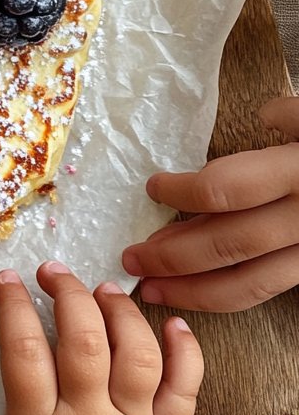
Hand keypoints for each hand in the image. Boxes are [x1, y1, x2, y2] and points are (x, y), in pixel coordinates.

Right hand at [0, 263, 202, 414]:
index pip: (25, 352)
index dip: (15, 307)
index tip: (8, 279)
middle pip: (85, 341)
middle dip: (69, 294)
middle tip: (53, 271)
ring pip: (136, 355)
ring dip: (122, 313)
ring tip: (103, 289)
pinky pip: (184, 390)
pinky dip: (186, 353)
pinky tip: (174, 324)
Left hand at [123, 97, 298, 311]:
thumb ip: (291, 118)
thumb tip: (262, 120)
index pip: (228, 189)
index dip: (182, 192)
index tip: (153, 188)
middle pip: (229, 244)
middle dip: (172, 255)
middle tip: (131, 258)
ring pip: (252, 282)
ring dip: (195, 291)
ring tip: (152, 291)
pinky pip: (275, 289)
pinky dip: (232, 295)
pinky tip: (201, 294)